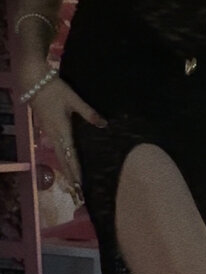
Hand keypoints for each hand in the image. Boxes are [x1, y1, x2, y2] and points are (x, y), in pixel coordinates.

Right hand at [27, 76, 106, 202]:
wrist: (33, 81)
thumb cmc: (55, 89)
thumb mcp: (74, 99)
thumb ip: (89, 113)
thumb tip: (104, 124)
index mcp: (62, 131)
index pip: (70, 156)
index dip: (75, 171)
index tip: (80, 184)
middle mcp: (54, 136)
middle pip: (63, 160)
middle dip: (70, 176)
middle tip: (77, 192)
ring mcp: (49, 133)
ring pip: (59, 156)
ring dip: (66, 170)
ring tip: (73, 183)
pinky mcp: (47, 129)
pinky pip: (56, 149)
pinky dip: (62, 159)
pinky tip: (67, 163)